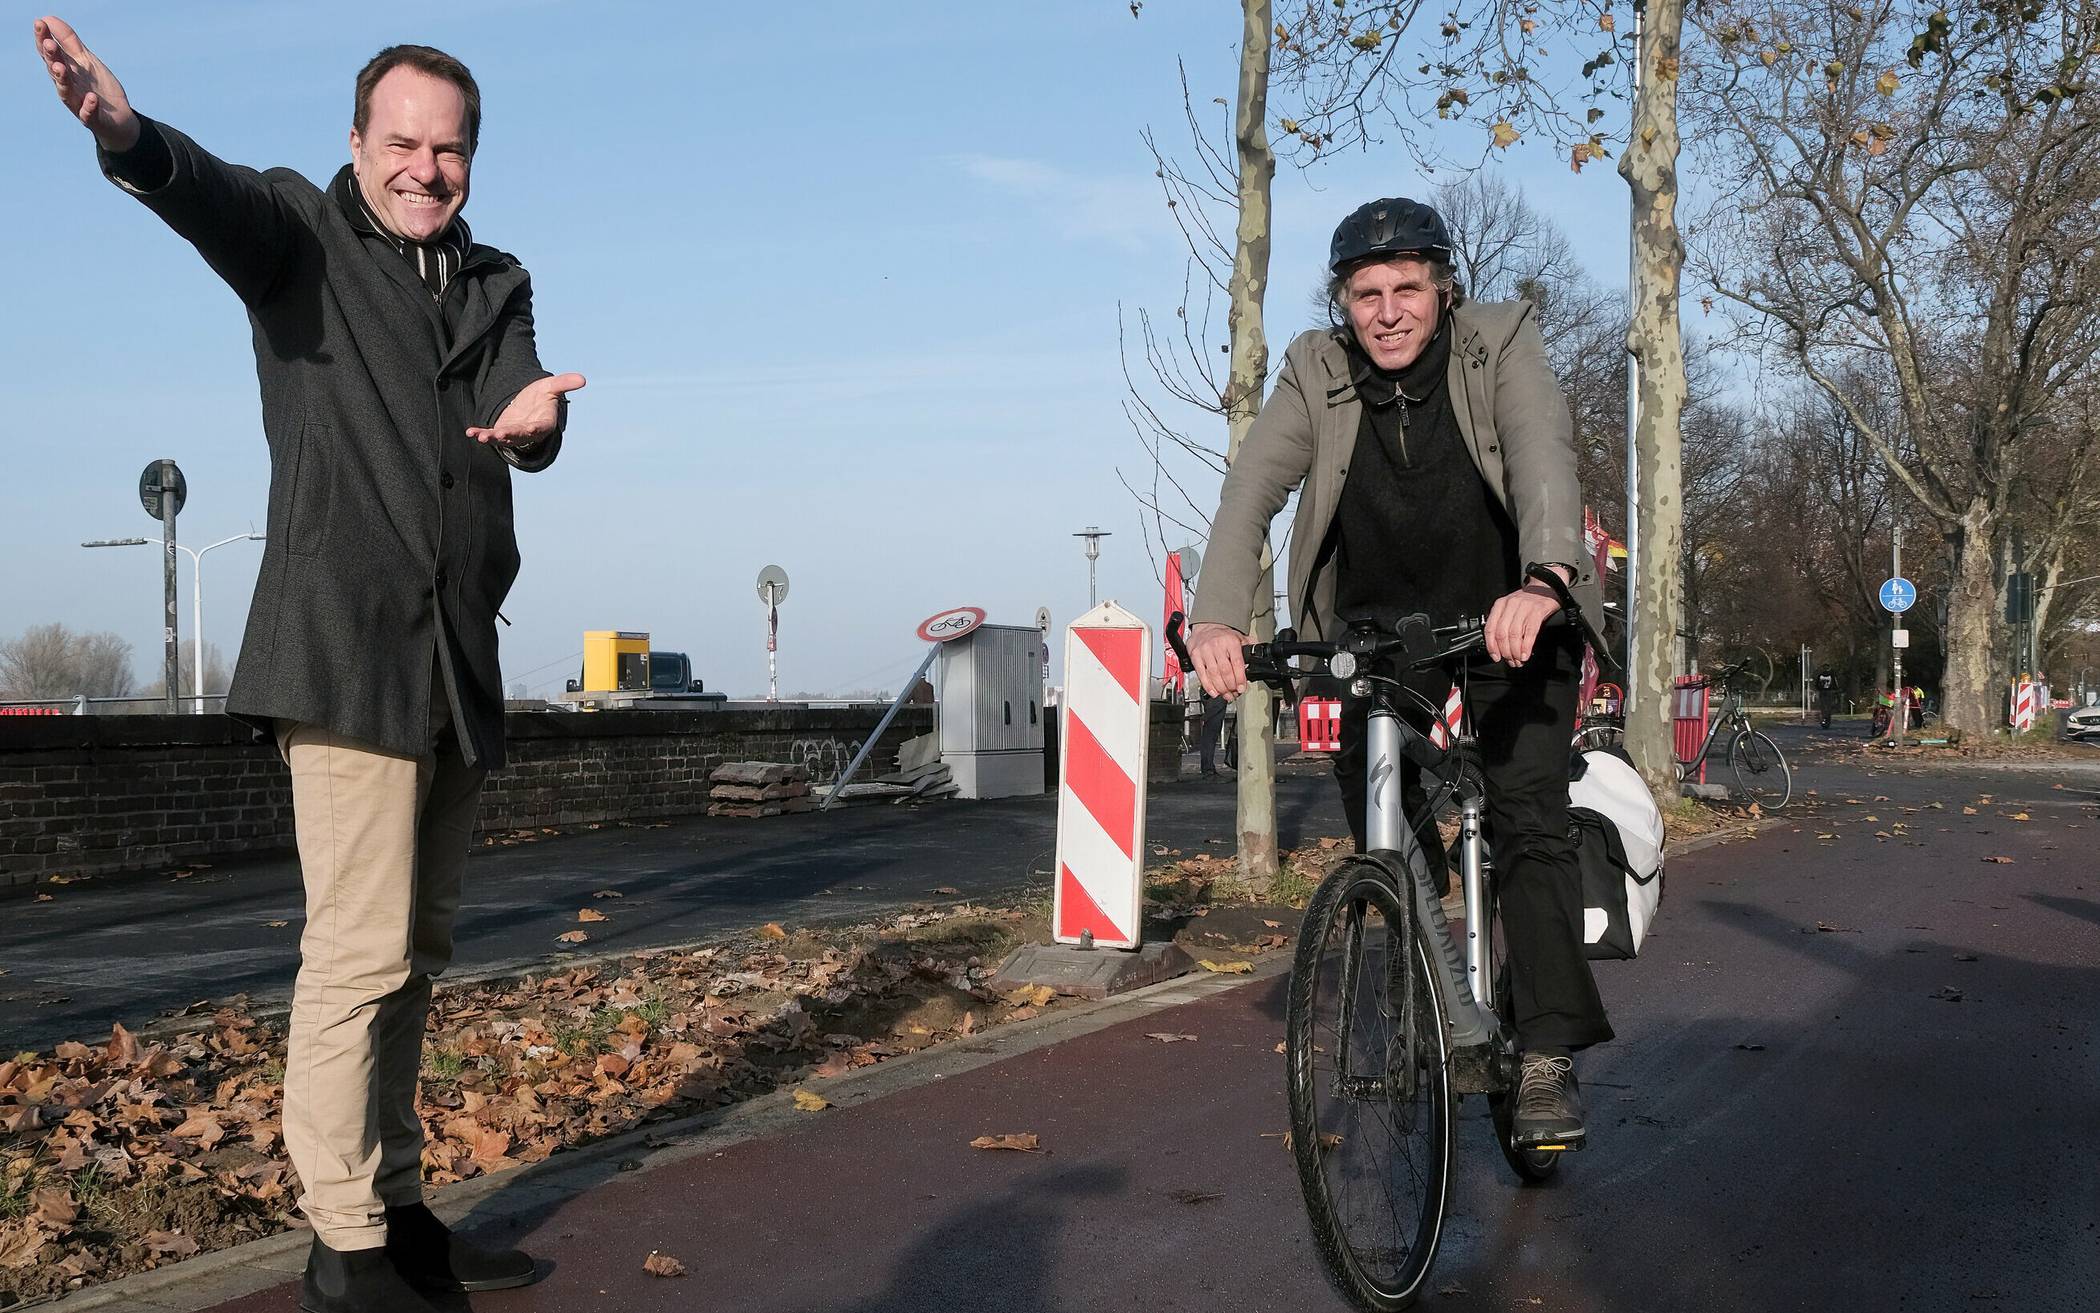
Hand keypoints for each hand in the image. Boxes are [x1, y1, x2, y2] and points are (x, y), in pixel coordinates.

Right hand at [33, 16, 137, 151]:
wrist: (120, 119)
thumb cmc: (99, 87)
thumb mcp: (86, 61)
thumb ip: (70, 42)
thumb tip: (49, 18)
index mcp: (66, 70)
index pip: (50, 53)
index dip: (44, 39)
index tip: (40, 23)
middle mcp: (67, 86)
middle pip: (55, 70)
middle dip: (52, 57)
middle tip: (49, 44)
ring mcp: (78, 103)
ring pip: (65, 91)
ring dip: (62, 79)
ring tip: (61, 67)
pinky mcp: (93, 119)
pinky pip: (88, 114)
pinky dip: (88, 107)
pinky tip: (91, 98)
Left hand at [468, 372, 584, 448]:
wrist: (529, 405)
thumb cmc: (542, 397)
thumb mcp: (551, 388)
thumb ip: (564, 384)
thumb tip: (583, 379)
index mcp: (543, 424)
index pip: (540, 428)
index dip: (535, 429)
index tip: (531, 428)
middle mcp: (528, 432)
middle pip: (519, 435)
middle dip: (509, 435)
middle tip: (499, 434)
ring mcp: (514, 434)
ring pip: (503, 438)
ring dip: (493, 438)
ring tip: (482, 437)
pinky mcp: (501, 432)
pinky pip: (490, 434)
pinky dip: (481, 434)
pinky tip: (471, 432)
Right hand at [1189, 622, 1249, 699]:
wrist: (1205, 628)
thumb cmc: (1223, 635)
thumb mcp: (1239, 637)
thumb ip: (1249, 648)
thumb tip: (1256, 660)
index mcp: (1231, 641)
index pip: (1237, 663)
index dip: (1240, 678)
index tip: (1242, 688)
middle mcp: (1217, 645)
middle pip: (1225, 671)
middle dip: (1231, 686)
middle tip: (1235, 693)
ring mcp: (1205, 651)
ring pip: (1214, 675)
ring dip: (1221, 689)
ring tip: (1226, 695)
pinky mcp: (1195, 656)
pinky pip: (1202, 674)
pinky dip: (1208, 686)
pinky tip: (1214, 692)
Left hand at [1484, 565, 1570, 665]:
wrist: (1548, 586)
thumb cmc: (1529, 600)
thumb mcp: (1511, 607)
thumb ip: (1504, 622)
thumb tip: (1500, 647)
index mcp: (1500, 605)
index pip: (1490, 628)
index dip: (1492, 646)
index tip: (1496, 656)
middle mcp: (1510, 605)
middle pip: (1502, 634)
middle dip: (1505, 652)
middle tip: (1510, 661)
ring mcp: (1524, 607)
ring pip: (1514, 634)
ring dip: (1515, 651)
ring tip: (1518, 660)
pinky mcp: (1537, 611)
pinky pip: (1529, 632)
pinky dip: (1526, 646)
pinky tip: (1525, 654)